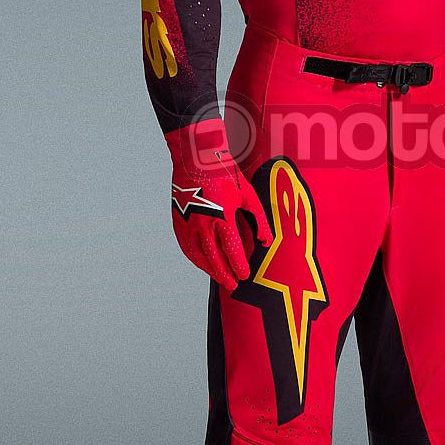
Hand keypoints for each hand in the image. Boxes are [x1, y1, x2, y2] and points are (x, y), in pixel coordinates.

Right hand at [165, 117, 270, 290]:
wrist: (197, 159)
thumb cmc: (225, 174)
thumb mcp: (248, 195)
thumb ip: (259, 220)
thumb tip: (266, 241)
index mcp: (222, 218)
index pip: (232, 250)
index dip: (239, 266)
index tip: (245, 275)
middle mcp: (203, 224)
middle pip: (214, 258)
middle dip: (225, 274)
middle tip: (233, 286)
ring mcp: (188, 224)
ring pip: (198, 256)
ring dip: (209, 270)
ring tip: (219, 279)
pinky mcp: (178, 222)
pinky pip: (186, 247)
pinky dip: (195, 259)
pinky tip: (202, 264)